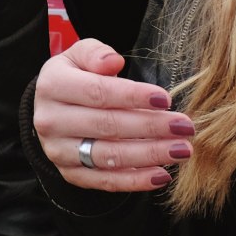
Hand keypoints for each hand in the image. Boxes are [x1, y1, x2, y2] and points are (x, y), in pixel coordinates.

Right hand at [32, 39, 194, 191]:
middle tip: (184, 127)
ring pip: (108, 156)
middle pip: (107, 126)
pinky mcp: (71, 174)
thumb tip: (114, 62)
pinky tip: (162, 175)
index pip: (97, 92)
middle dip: (150, 127)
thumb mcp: (78, 55)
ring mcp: (59, 151)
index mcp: (52, 86)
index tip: (166, 99)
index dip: (133, 96)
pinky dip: (135, 181)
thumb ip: (95, 53)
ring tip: (181, 150)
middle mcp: (51, 121)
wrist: (53, 109)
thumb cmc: (75, 77)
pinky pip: (105, 181)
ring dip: (149, 155)